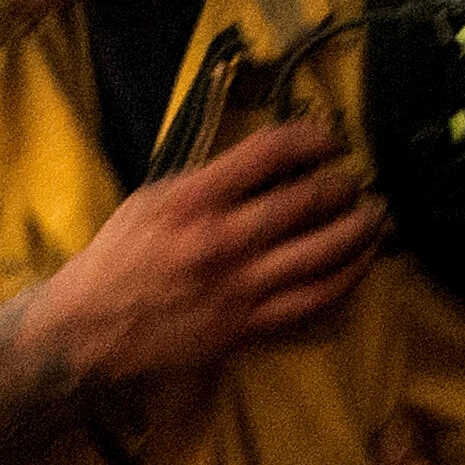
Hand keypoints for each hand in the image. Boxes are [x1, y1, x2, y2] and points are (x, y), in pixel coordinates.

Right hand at [43, 125, 384, 387]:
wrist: (91, 326)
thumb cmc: (123, 253)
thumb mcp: (156, 197)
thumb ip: (212, 178)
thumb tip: (275, 159)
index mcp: (195, 200)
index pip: (270, 152)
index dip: (313, 137)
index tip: (331, 139)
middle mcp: (222, 241)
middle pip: (307, 202)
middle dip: (344, 186)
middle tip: (356, 182)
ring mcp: (239, 287)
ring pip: (323, 253)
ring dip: (360, 231)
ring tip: (374, 217)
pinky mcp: (247, 326)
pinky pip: (314, 301)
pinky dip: (347, 278)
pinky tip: (359, 263)